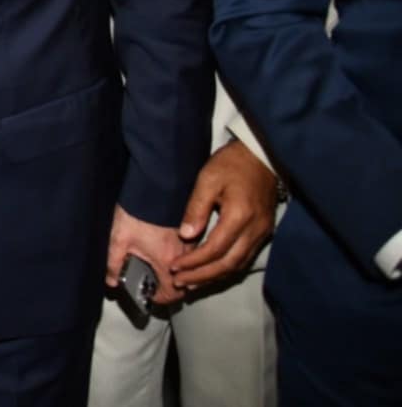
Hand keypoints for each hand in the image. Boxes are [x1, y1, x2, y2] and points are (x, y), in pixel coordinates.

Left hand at [105, 204, 187, 305]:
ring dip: (182, 274)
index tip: (153, 297)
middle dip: (174, 288)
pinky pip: (194, 253)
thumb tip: (111, 280)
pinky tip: (171, 254)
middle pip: (187, 281)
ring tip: (163, 272)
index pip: (174, 292)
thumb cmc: (136, 210)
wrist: (153, 185)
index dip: (163, 299)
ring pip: (193, 267)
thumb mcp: (118, 238)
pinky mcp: (190, 229)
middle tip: (158, 287)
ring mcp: (190, 241)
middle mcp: (184, 253)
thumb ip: (113, 263)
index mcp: (167, 259)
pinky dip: (186, 260)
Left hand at [170, 140, 277, 288]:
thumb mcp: (208, 179)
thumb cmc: (232, 164)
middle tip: (180, 282)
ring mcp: (262, 233)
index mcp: (240, 217)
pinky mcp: (264, 232)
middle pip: (228, 264)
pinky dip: (226, 268)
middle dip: (202, 276)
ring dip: (214, 277)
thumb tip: (186, 235)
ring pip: (238, 265)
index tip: (174, 268)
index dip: (193, 262)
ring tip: (191, 282)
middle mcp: (255, 230)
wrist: (261, 156)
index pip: (214, 250)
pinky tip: (211, 271)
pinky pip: (245, 258)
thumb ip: (196, 208)